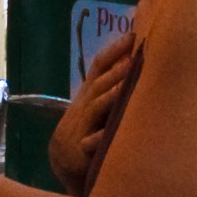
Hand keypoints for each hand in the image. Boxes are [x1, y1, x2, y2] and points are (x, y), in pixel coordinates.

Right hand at [51, 38, 138, 192]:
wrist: (62, 160)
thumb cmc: (88, 127)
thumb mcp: (97, 103)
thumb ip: (111, 85)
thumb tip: (134, 59)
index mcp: (90, 93)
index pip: (99, 67)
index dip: (114, 51)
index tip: (132, 36)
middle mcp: (84, 106)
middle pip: (100, 85)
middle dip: (116, 72)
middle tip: (134, 58)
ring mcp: (80, 127)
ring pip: (96, 109)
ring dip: (109, 97)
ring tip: (123, 87)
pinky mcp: (80, 151)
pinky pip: (90, 143)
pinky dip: (98, 138)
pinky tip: (106, 133)